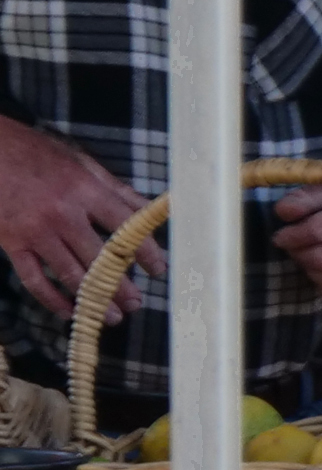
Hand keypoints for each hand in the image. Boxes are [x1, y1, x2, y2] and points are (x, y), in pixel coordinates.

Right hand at [0, 116, 148, 320]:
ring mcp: (35, 232)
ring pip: (70, 274)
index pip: (126, 227)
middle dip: (122, 285)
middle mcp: (62, 214)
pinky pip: (34, 279)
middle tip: (138, 302)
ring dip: (94, 298)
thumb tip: (148, 209)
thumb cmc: (36, 154)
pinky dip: (52, 299)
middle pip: (100, 257)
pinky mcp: (12, 243)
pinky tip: (69, 311)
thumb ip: (115, 188)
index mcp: (85, 191)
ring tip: (113, 315)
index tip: (159, 269)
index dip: (146, 251)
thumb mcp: (81, 162)